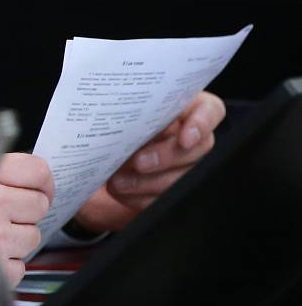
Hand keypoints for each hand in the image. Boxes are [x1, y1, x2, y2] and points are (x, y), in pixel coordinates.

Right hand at [0, 153, 54, 287]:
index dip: (42, 181)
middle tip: (4, 214)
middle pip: (39, 205)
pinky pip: (20, 266)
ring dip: (16, 240)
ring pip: (33, 237)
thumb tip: (30, 178)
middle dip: (26, 212)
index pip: (37, 171)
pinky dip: (6, 265)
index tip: (37, 188)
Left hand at [73, 91, 224, 234]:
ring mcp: (186, 165)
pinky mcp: (171, 190)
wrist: (94, 151)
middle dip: (166, 157)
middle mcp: (190, 136)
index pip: (210, 110)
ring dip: (148, 182)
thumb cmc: (110, 122)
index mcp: (181, 107)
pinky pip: (166, 198)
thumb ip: (131, 114)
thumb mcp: (117, 112)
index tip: (184, 139)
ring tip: (118, 181)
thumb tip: (129, 126)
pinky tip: (121, 192)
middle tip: (137, 162)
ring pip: (183, 177)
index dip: (201, 124)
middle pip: (198, 147)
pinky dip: (141, 197)